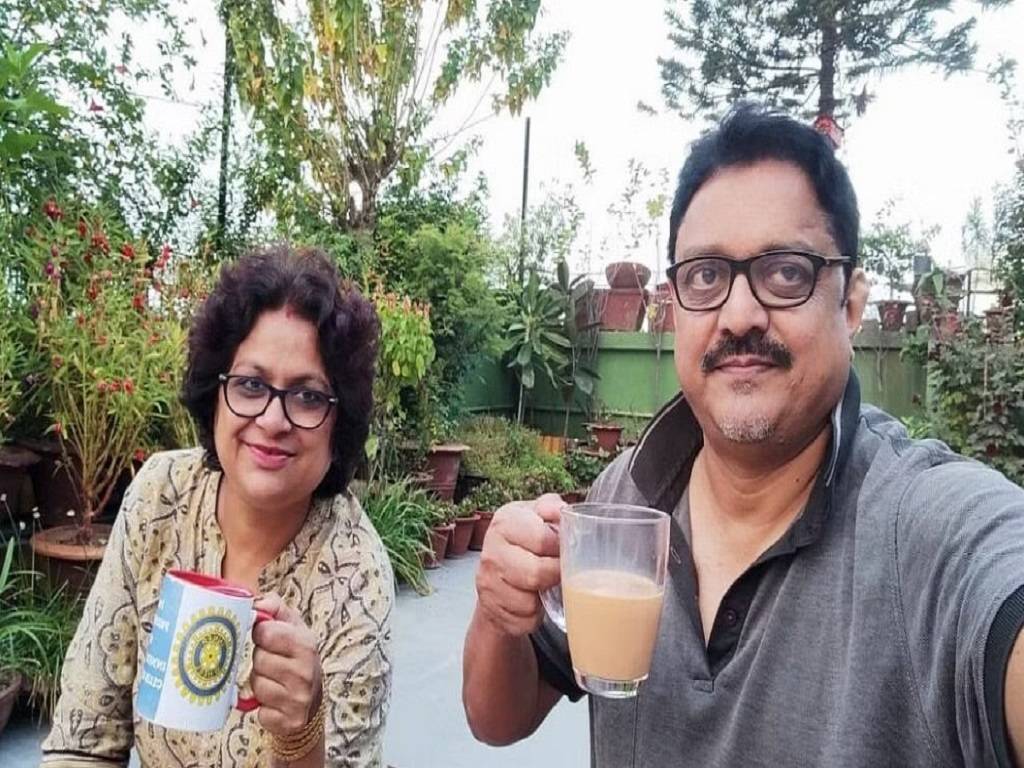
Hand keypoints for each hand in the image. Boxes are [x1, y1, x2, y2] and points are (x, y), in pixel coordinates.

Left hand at [251, 593, 322, 737]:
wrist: (312, 700)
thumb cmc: (297, 657)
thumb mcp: (293, 627)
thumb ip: (274, 607)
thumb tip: (256, 602)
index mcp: (306, 644)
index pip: (265, 632)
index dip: (260, 633)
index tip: (265, 637)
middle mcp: (305, 672)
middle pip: (259, 660)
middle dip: (260, 660)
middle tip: (272, 661)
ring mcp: (298, 699)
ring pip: (256, 686)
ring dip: (259, 684)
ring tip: (273, 681)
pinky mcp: (288, 722)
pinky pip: (258, 712)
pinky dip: (261, 707)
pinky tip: (274, 702)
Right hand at [474, 493, 562, 637]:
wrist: (498, 575)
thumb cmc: (525, 542)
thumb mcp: (536, 516)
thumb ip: (551, 507)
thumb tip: (561, 510)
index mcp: (504, 522)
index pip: (543, 539)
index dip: (560, 546)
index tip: (562, 547)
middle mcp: (490, 552)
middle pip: (537, 573)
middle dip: (555, 574)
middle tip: (558, 569)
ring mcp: (487, 583)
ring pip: (531, 600)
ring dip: (545, 594)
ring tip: (543, 582)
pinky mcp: (492, 610)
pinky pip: (526, 618)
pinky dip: (536, 613)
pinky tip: (532, 599)